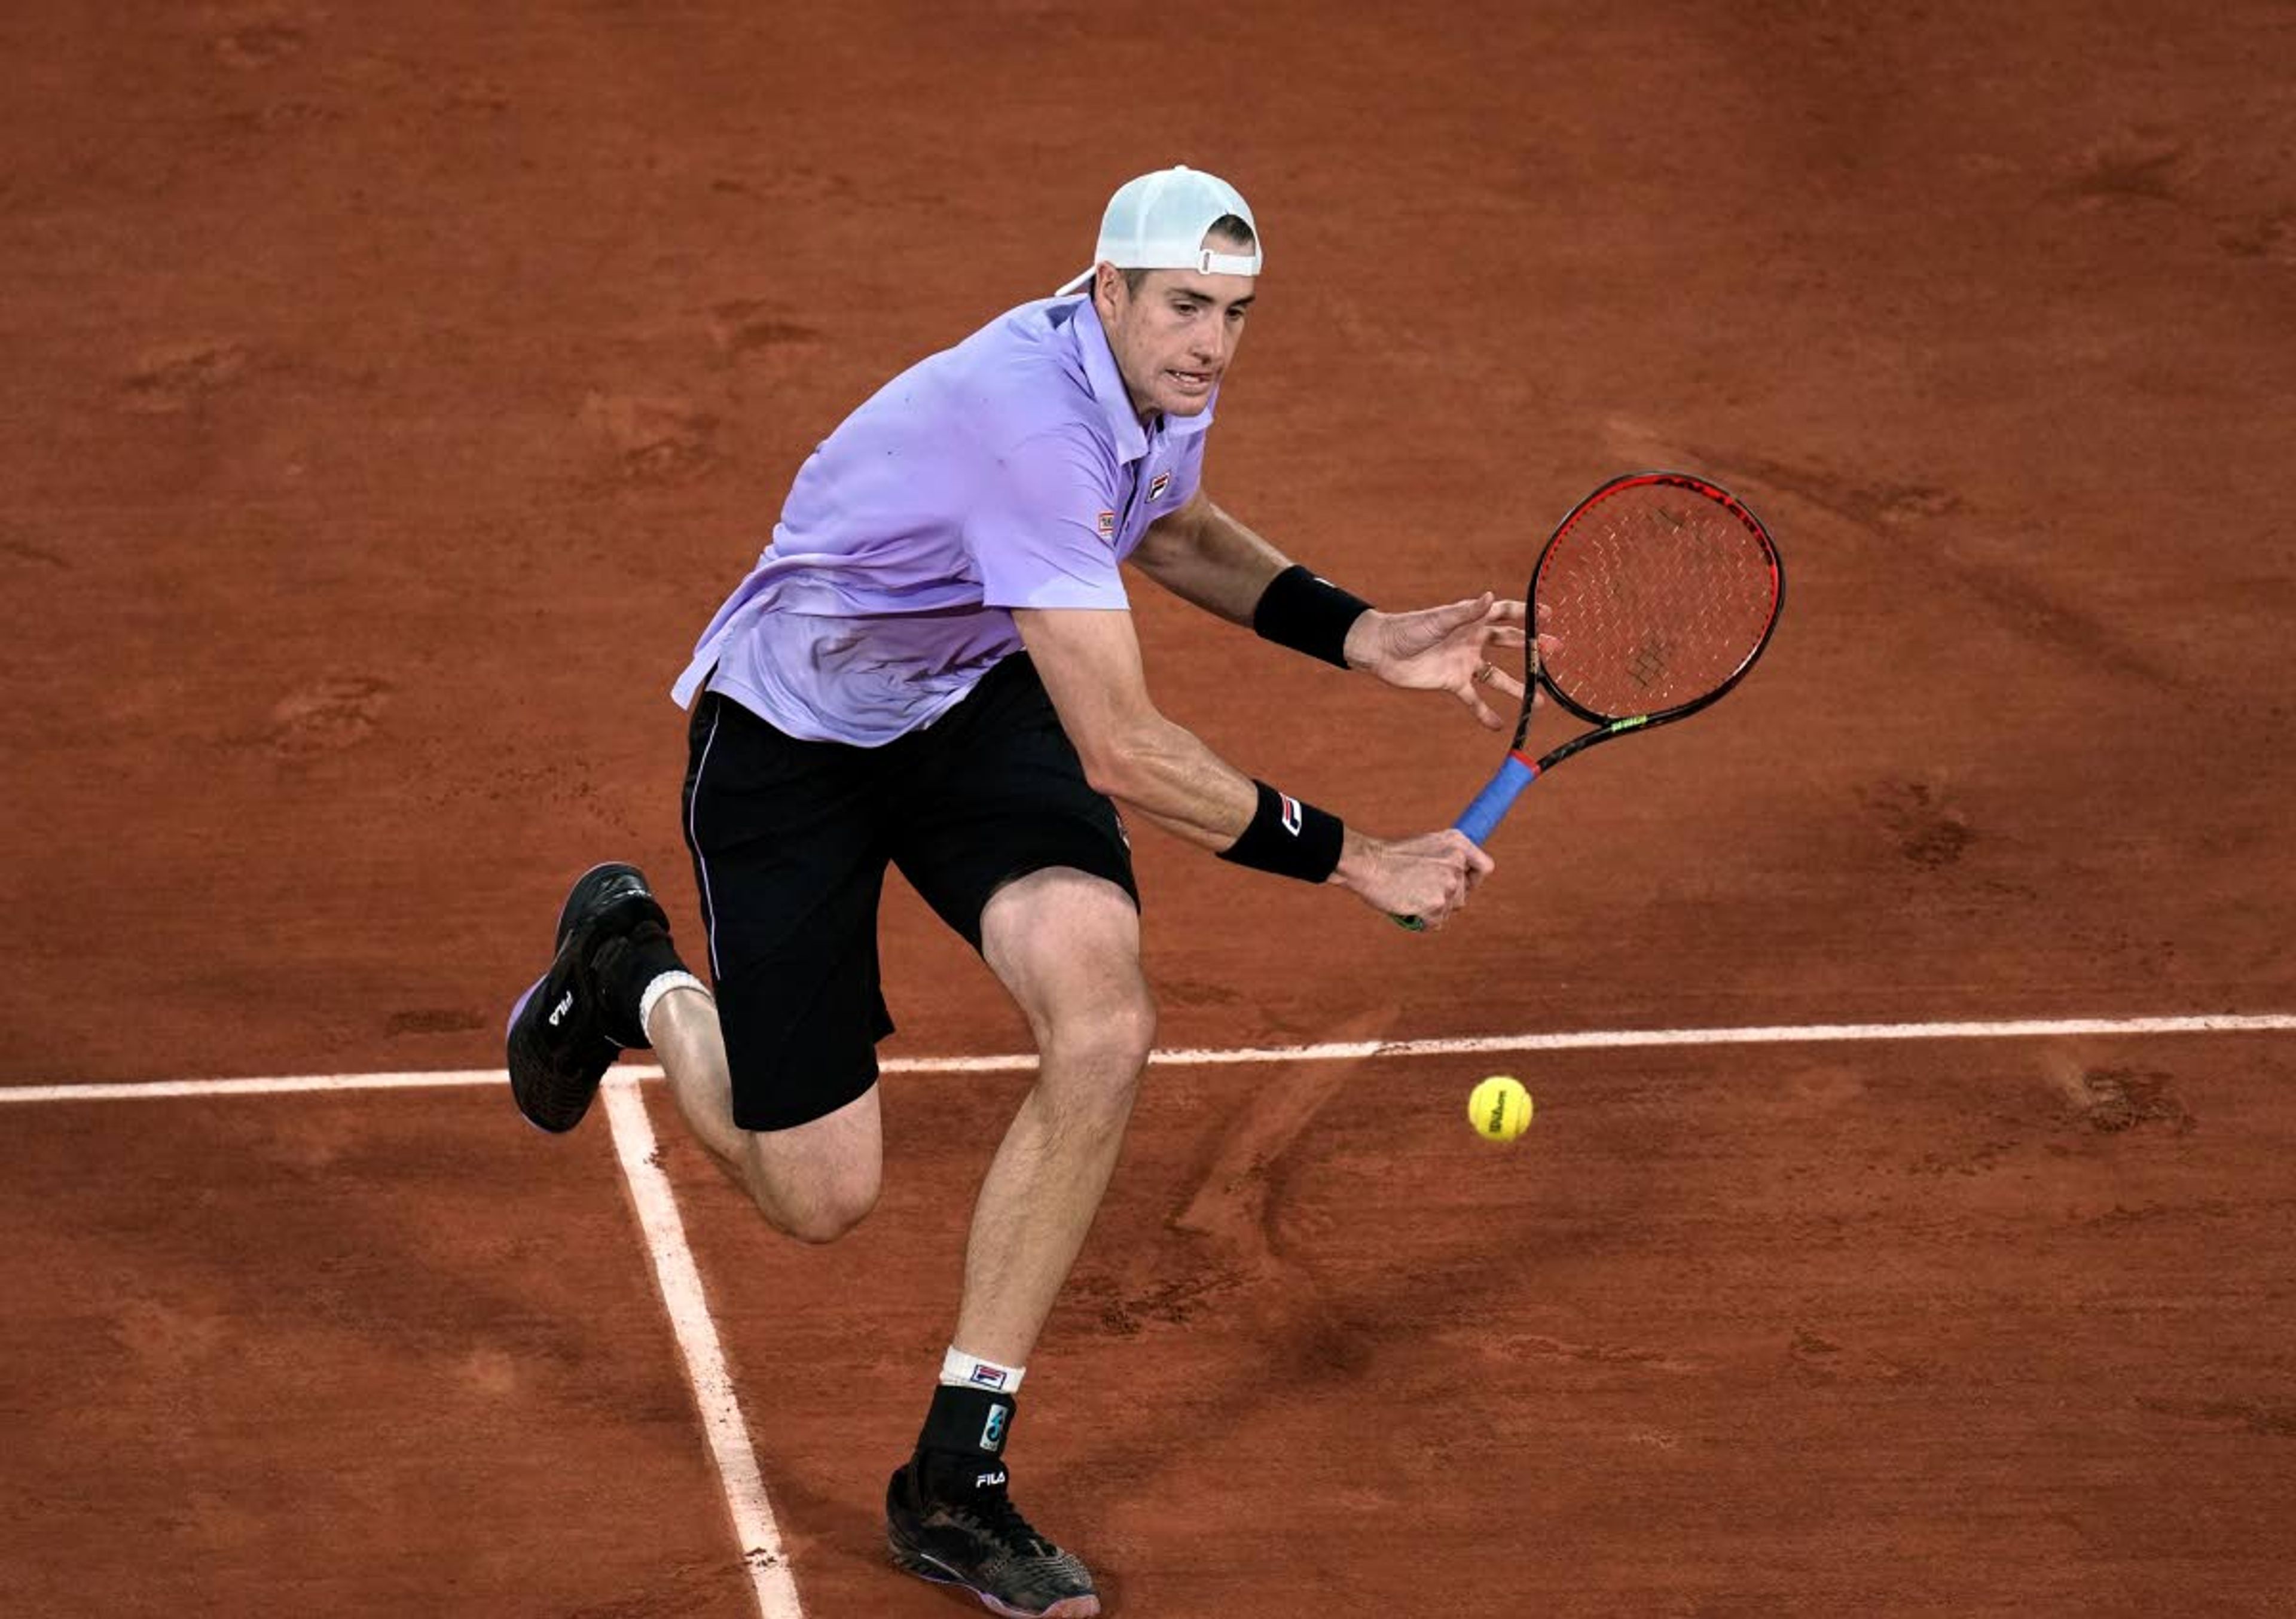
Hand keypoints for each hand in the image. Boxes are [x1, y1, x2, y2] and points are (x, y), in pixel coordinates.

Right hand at [1329, 828, 1493, 929]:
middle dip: (1444, 898)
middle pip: (1463, 896)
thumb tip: (1462, 876)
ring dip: (1432, 909)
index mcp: (1457, 843)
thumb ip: (1448, 857)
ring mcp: (1448, 885)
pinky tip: (1407, 906)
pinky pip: (1436, 923)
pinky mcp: (1436, 905)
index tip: (1460, 884)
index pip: (1485, 867)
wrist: (1367, 864)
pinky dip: (1422, 920)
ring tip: (1409, 894)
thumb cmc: (1391, 857)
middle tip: (1418, 888)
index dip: (1473, 879)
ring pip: (1449, 910)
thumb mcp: (1427, 845)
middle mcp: (1457, 863)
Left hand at [1344, 594, 1561, 729]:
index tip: (1549, 614)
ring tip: (1539, 702)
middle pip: (1509, 644)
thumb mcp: (1439, 619)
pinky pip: (1473, 699)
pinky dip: (1485, 713)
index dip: (1526, 613)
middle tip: (1555, 650)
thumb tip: (1490, 597)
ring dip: (1516, 688)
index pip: (1505, 613)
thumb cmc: (1408, 628)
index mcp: (1471, 620)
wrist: (1381, 650)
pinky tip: (1499, 726)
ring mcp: (1464, 662)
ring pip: (1497, 677)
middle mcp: (1472, 640)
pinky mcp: (1452, 682)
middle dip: (1532, 648)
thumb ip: (1466, 612)